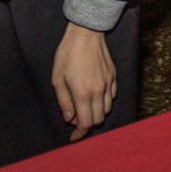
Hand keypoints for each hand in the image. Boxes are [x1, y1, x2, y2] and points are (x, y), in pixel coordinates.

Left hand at [53, 23, 116, 141]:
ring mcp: (108, 84)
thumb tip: (69, 119)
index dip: (79, 134)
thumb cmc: (67, 55)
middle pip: (98, 119)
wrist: (86, 34)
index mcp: (82, 94)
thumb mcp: (57, 78)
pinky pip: (112, 97)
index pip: (85, 123)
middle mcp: (98, 91)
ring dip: (96, 113)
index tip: (73, 137)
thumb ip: (63, 101)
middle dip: (87, 124)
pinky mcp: (113, 77)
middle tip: (77, 121)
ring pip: (107, 109)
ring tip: (85, 107)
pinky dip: (104, 102)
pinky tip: (94, 95)